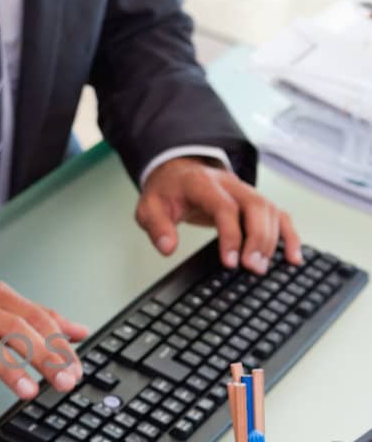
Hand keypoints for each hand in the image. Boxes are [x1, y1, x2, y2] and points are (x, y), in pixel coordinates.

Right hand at [0, 269, 88, 406]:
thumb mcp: (2, 297)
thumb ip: (41, 316)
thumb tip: (80, 332)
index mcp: (2, 297)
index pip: (38, 319)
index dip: (59, 344)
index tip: (75, 369)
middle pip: (17, 330)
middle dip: (43, 357)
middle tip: (64, 382)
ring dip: (9, 369)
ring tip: (29, 393)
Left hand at [137, 159, 302, 272]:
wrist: (177, 173)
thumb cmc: (167, 192)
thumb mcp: (149, 207)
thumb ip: (156, 226)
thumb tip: (167, 247)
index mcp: (203, 184)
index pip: (224, 206)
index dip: (231, 234)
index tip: (230, 261)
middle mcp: (230, 184)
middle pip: (255, 206)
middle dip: (257, 239)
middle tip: (252, 267)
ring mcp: (245, 191)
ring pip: (270, 210)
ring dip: (272, 240)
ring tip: (263, 268)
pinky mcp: (254, 202)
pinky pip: (279, 215)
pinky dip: (290, 236)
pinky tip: (294, 257)